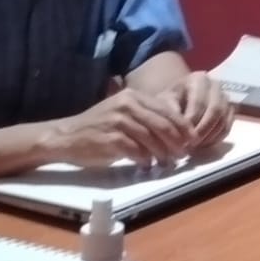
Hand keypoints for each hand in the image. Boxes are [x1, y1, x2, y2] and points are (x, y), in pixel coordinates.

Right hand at [48, 89, 195, 167]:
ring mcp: (118, 121)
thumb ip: (146, 116)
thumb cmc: (99, 127)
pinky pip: (137, 151)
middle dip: (177, 142)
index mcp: (133, 96)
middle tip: (183, 154)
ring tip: (167, 162)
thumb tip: (177, 133)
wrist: (67, 136)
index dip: (183, 126)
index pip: (167, 110)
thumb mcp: (123, 113)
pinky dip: (145, 160)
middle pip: (163, 124)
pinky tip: (147, 165)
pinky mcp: (111, 139)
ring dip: (163, 154)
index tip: (192, 140)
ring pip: (152, 139)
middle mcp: (127, 105)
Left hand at [168, 71, 233, 148]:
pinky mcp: (230, 112)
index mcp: (199, 79)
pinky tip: (202, 144)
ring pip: (223, 121)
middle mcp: (215, 85)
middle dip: (202, 131)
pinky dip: (215, 139)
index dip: (191, 123)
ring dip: (209, 137)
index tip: (182, 138)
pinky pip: (227, 128)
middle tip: (191, 145)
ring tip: (194, 146)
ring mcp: (225, 98)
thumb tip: (183, 131)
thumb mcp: (164, 104)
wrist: (176, 104)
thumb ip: (172, 115)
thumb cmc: (169, 103)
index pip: (200, 103)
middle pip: (215, 111)